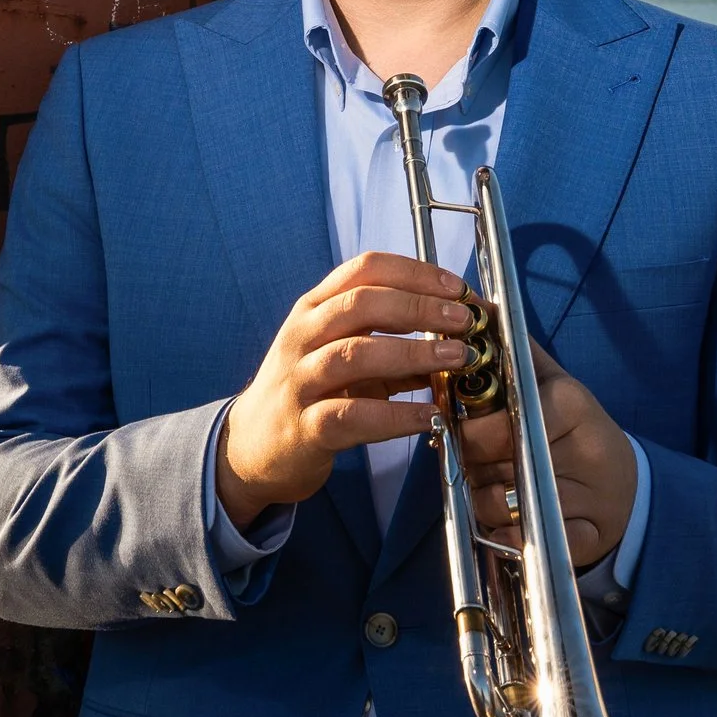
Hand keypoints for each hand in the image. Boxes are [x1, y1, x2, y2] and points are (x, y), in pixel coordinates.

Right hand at [216, 252, 471, 528]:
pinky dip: (396, 416)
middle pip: (362, 304)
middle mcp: (302, 336)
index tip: (458, 287)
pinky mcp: (304, 427)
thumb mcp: (344, 354)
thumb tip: (459, 335)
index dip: (416, 272)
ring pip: (355, 355)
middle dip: (420, 307)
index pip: (365, 269)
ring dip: (413, 353)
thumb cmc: (310, 391)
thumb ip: (394, 341)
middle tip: (464, 319)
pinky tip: (429, 417)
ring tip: (457, 358)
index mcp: (314, 308)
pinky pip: (353, 416)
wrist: (251, 446)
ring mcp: (299, 381)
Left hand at [456, 340, 635, 569]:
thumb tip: (478, 308)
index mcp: (567, 404)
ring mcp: (583, 497)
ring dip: (485, 502)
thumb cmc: (577, 431)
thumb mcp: (554, 384)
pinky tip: (519, 521)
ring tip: (504, 487)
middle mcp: (578, 448)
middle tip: (486, 461)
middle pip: (489, 464)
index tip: (469, 430)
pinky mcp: (584, 538)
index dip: (468, 432)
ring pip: (497, 506)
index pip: (493, 423)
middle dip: (474, 466)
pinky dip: (508, 537)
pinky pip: (520, 541)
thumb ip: (516, 352)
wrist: (629, 488)